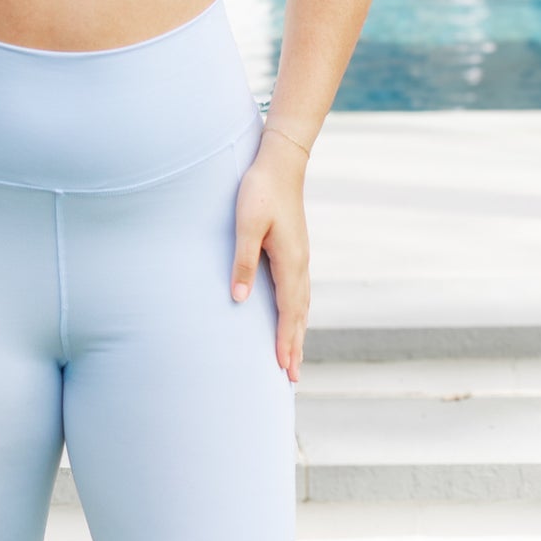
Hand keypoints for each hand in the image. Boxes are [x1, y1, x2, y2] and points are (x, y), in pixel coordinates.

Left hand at [231, 133, 310, 381]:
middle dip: (295, 346)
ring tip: (294, 357)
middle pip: (299, 315)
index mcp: (290, 262)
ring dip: (298, 332)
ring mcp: (300, 258)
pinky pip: (299, 292)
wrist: (281, 162)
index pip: (288, 311)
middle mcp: (300, 264)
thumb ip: (243, 260)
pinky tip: (293, 318)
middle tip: (292, 378)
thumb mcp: (246, 224)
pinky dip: (298, 313)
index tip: (282, 367)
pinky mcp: (295, 251)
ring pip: (302, 305)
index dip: (285, 340)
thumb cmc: (259, 190)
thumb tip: (238, 299)